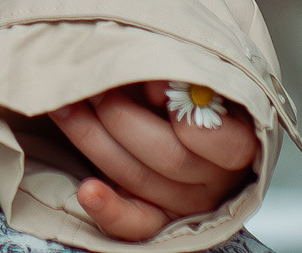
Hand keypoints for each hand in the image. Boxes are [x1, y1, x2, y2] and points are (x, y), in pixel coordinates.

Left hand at [48, 80, 255, 241]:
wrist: (183, 118)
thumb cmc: (187, 91)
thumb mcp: (193, 78)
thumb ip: (178, 77)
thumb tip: (153, 86)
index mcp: (237, 144)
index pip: (220, 139)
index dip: (181, 111)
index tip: (152, 84)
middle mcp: (215, 181)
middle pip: (168, 156)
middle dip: (121, 116)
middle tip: (92, 86)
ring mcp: (184, 204)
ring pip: (137, 178)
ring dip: (93, 139)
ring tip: (64, 106)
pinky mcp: (154, 218)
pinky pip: (133, 224)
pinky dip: (108, 208)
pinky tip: (86, 190)